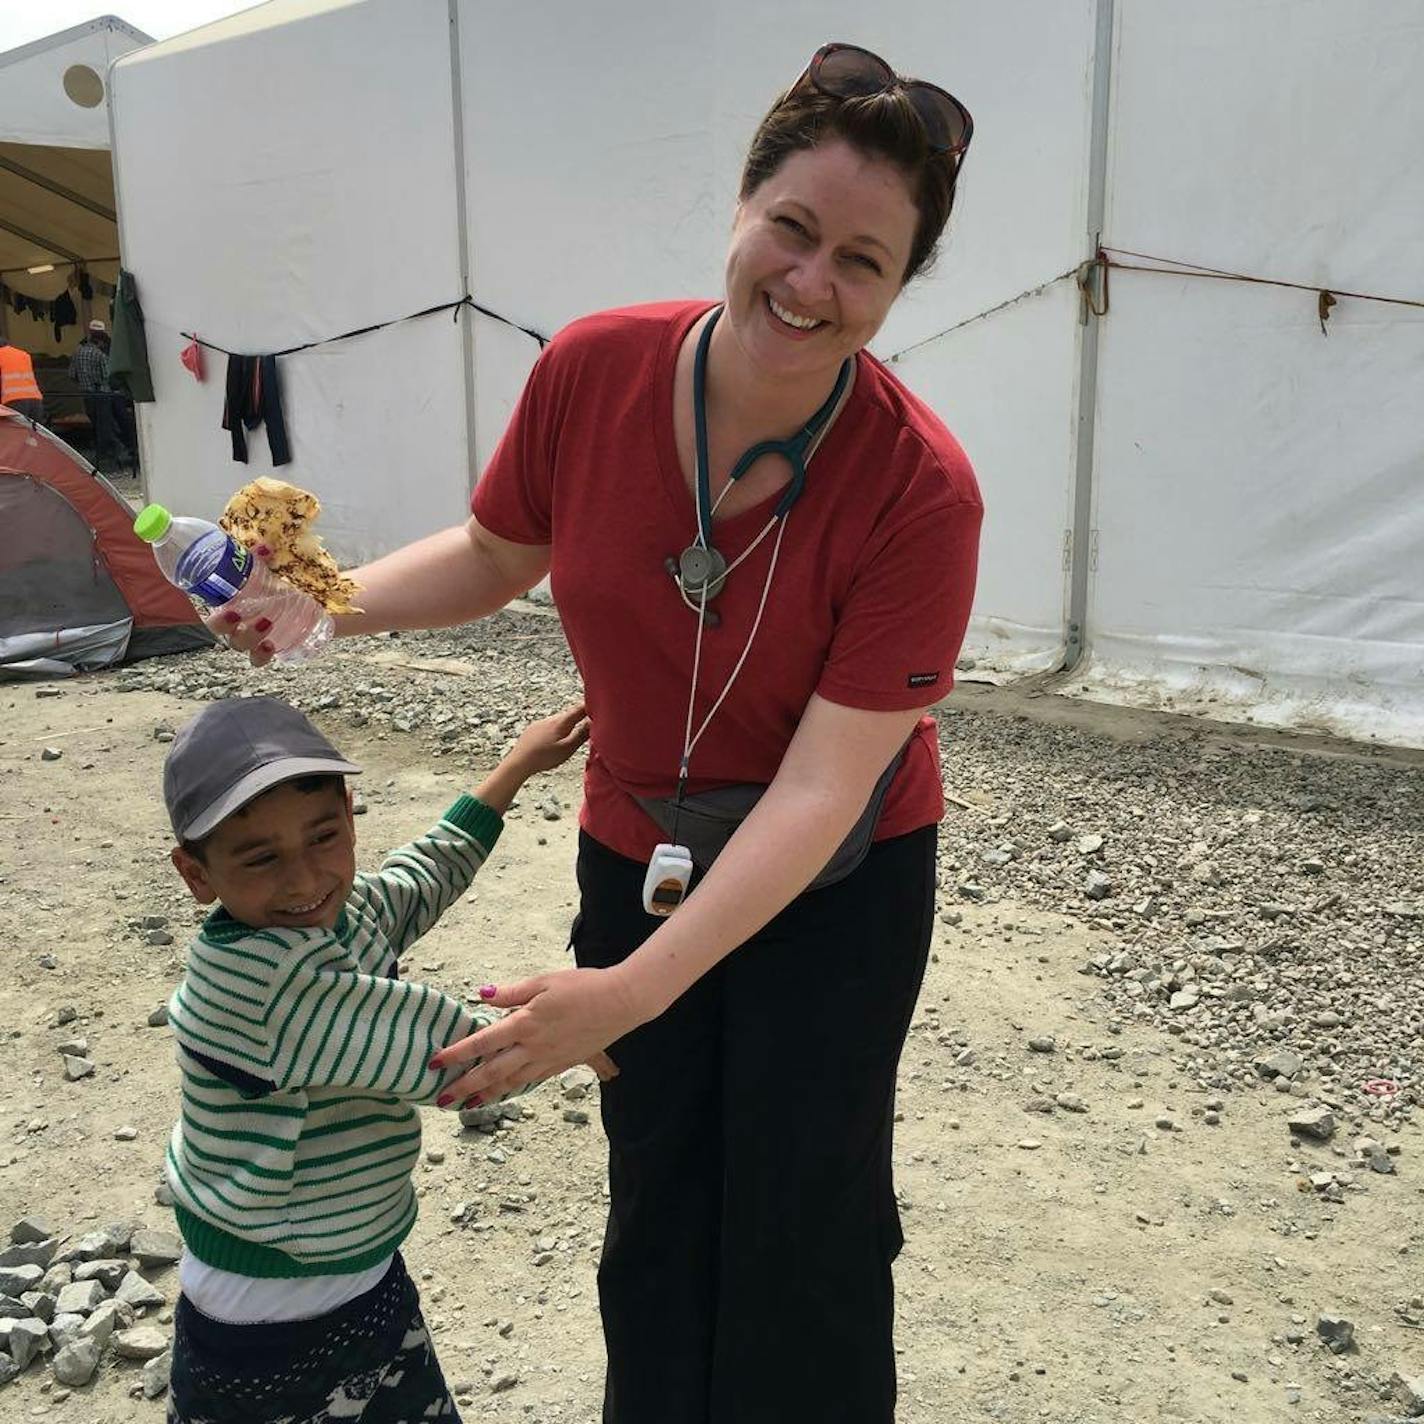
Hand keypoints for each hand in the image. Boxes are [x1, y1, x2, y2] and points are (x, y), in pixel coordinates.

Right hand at [204, 543, 274, 666]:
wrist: (272, 590)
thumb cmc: (252, 578)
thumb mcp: (251, 567)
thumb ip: (254, 558)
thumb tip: (266, 547)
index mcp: (225, 609)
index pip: (214, 622)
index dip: (219, 621)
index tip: (232, 612)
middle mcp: (233, 627)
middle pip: (230, 638)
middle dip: (241, 632)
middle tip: (255, 619)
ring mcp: (248, 637)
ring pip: (243, 647)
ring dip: (253, 641)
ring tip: (267, 625)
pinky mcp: (264, 643)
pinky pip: (258, 657)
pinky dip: (262, 656)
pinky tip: (271, 647)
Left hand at [431, 966, 642, 1105]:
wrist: (621, 1002)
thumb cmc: (583, 986)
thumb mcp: (543, 982)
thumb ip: (511, 993)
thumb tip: (481, 995)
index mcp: (525, 1023)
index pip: (483, 1042)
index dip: (457, 1053)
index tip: (435, 1063)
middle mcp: (533, 1047)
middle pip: (492, 1072)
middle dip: (465, 1086)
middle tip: (442, 1099)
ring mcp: (548, 1059)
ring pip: (511, 1082)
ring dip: (486, 1095)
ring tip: (467, 1105)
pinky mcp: (562, 1064)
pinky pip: (531, 1080)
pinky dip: (513, 1089)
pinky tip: (504, 1092)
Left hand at [505, 703, 589, 774]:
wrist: (518, 762)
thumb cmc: (544, 757)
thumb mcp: (567, 748)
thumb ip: (582, 734)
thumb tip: (594, 722)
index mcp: (561, 722)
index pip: (580, 708)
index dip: (590, 705)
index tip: (600, 704)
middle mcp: (551, 719)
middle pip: (569, 713)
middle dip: (581, 715)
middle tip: (591, 718)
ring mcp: (540, 723)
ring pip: (559, 720)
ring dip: (568, 723)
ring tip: (574, 730)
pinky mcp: (533, 729)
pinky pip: (549, 725)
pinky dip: (557, 728)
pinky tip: (556, 738)